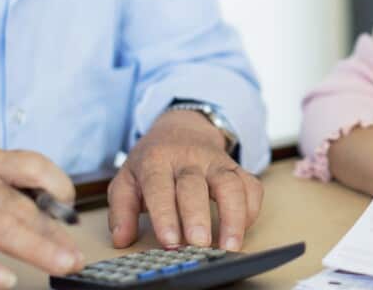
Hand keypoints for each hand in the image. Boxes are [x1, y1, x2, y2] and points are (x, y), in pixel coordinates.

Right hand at [0, 147, 80, 288]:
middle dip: (54, 232)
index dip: (58, 185)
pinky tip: (7, 281)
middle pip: (19, 205)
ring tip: (62, 264)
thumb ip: (15, 188)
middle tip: (76, 255)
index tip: (69, 209)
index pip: (33, 164)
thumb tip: (62, 213)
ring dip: (36, 248)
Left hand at [108, 110, 261, 251]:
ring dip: (233, 215)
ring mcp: (216, 162)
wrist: (182, 127)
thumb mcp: (127, 178)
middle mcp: (188, 159)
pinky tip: (243, 228)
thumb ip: (121, 209)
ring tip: (230, 245)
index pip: (160, 187)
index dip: (165, 215)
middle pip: (195, 186)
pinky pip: (251, 185)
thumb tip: (122, 238)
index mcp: (157, 161)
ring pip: (230, 184)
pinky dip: (251, 208)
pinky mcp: (236, 167)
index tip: (170, 241)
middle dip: (198, 217)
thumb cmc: (154, 159)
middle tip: (199, 245)